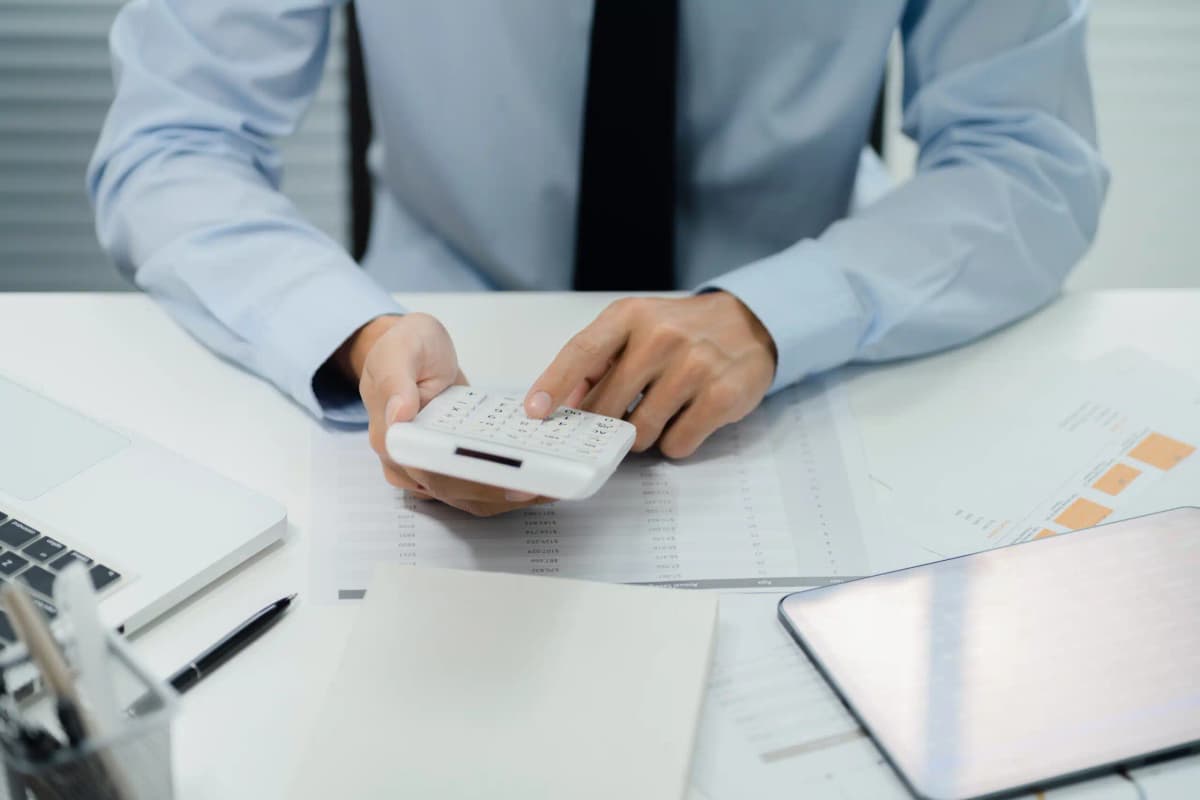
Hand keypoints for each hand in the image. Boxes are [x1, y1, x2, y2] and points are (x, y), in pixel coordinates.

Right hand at [339, 314, 549, 515]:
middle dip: (501, 492)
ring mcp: (429, 468)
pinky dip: (507, 488)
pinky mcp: (450, 466)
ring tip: (550, 487)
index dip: (472, 481)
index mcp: (392, 438)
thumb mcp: (399, 350)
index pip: (431, 472)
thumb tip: (398, 416)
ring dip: (508, 497)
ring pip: (468, 497)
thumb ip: (395, 381)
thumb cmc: (404, 347)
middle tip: (543, 484)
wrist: (413, 351)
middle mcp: (408, 462)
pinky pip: (477, 486)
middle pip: (455, 491)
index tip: (510, 481)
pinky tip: (538, 481)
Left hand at [523, 292, 776, 457]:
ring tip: (662, 410)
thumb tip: (559, 404)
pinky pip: (677, 443)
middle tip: (623, 414)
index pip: (581, 352)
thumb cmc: (681, 331)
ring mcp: (694, 365)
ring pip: (641, 432)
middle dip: (607, 422)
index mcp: (630, 316)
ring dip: (643, 435)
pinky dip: (676, 441)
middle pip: (608, 406)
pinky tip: (687, 417)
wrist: (748, 324)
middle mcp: (662, 336)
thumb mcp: (635, 329)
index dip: (553, 385)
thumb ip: (596, 362)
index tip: (535, 413)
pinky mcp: (722, 395)